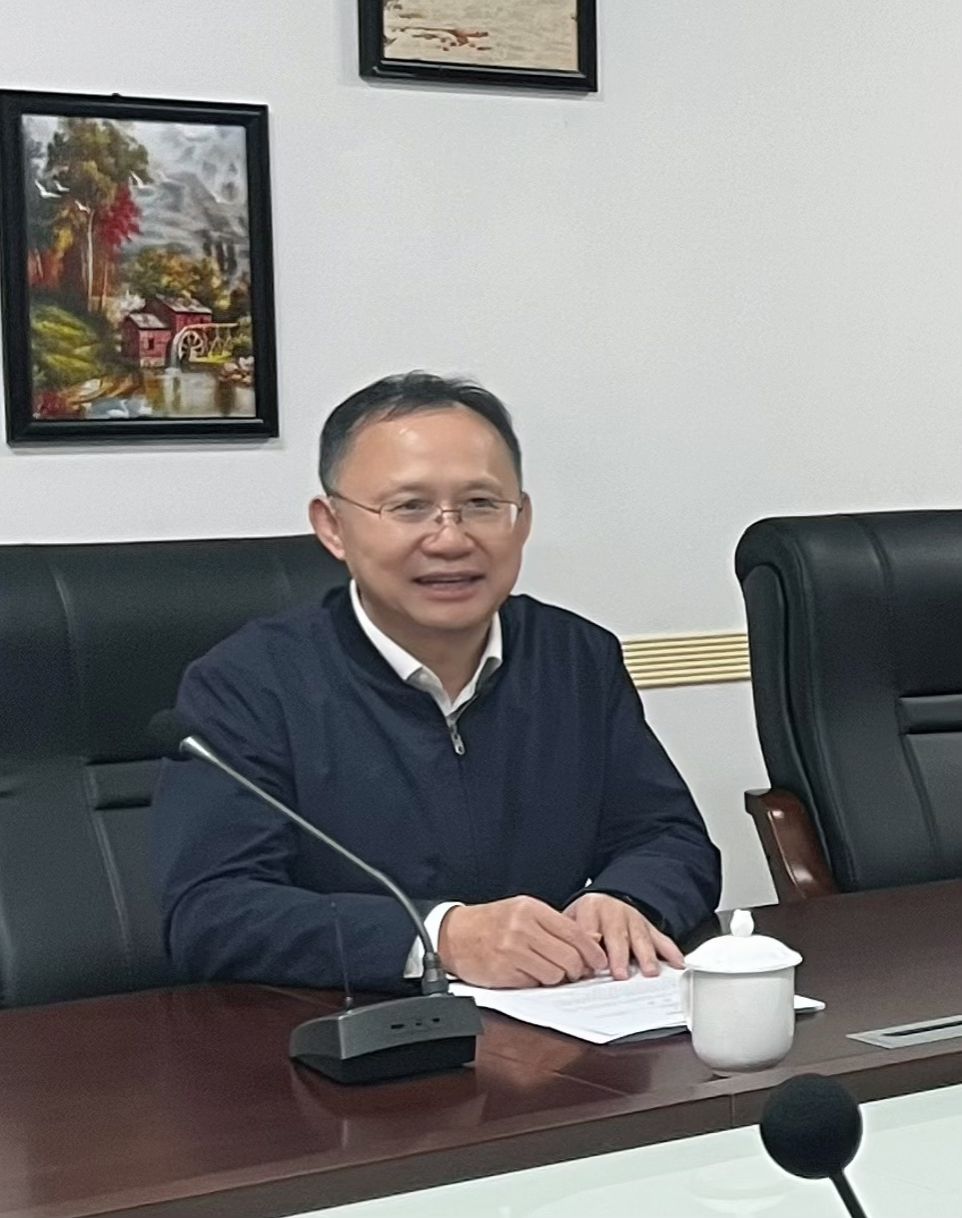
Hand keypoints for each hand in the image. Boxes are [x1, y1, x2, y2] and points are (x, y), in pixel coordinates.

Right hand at [437, 895, 608, 987]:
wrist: (454, 934)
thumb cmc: (491, 922)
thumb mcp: (523, 912)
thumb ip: (555, 925)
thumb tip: (591, 940)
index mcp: (530, 909)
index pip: (574, 933)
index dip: (592, 951)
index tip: (599, 961)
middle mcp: (522, 928)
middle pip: (569, 957)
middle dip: (578, 969)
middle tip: (576, 971)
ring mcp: (512, 951)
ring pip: (554, 974)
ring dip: (556, 977)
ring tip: (547, 970)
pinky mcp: (503, 972)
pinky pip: (534, 984)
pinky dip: (537, 982)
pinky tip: (528, 973)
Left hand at [565, 892, 683, 979]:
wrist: (604, 900)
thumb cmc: (586, 918)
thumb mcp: (570, 921)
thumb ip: (570, 941)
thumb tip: (568, 965)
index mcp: (590, 908)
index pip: (588, 930)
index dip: (590, 949)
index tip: (592, 967)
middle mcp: (613, 910)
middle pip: (616, 933)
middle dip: (619, 955)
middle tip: (620, 974)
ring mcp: (633, 917)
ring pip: (640, 937)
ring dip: (645, 956)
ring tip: (649, 972)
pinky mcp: (649, 926)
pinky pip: (662, 939)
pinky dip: (670, 952)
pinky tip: (677, 964)